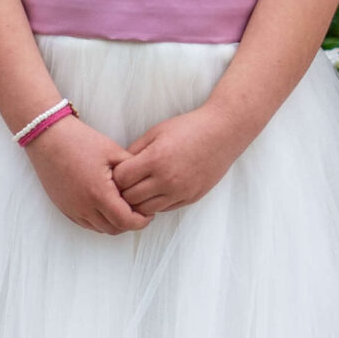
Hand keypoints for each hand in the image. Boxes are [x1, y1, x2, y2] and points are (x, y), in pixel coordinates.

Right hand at [25, 114, 149, 233]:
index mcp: (99, 193)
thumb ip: (133, 169)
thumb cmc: (80, 141)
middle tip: (138, 211)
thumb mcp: (113, 151)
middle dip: (130, 223)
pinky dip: (99, 220)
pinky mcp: (64, 207)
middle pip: (114, 229)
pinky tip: (105, 206)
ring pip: (100, 229)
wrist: (49, 137)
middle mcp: (84, 206)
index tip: (148, 213)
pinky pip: (86, 223)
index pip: (126, 221)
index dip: (141, 221)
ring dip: (114, 223)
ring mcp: (72, 209)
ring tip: (122, 208)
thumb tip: (147, 183)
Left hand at [113, 104, 244, 214]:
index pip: (121, 179)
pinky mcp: (191, 197)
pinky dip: (156, 203)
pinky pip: (164, 209)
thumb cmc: (188, 128)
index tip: (118, 172)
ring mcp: (180, 191)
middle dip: (123, 192)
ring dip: (138, 202)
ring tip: (139, 190)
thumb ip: (135, 150)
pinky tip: (156, 192)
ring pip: (146, 209)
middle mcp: (167, 179)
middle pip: (130, 198)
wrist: (222, 132)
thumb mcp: (156, 132)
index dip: (115, 177)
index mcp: (155, 159)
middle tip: (124, 184)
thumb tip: (118, 168)